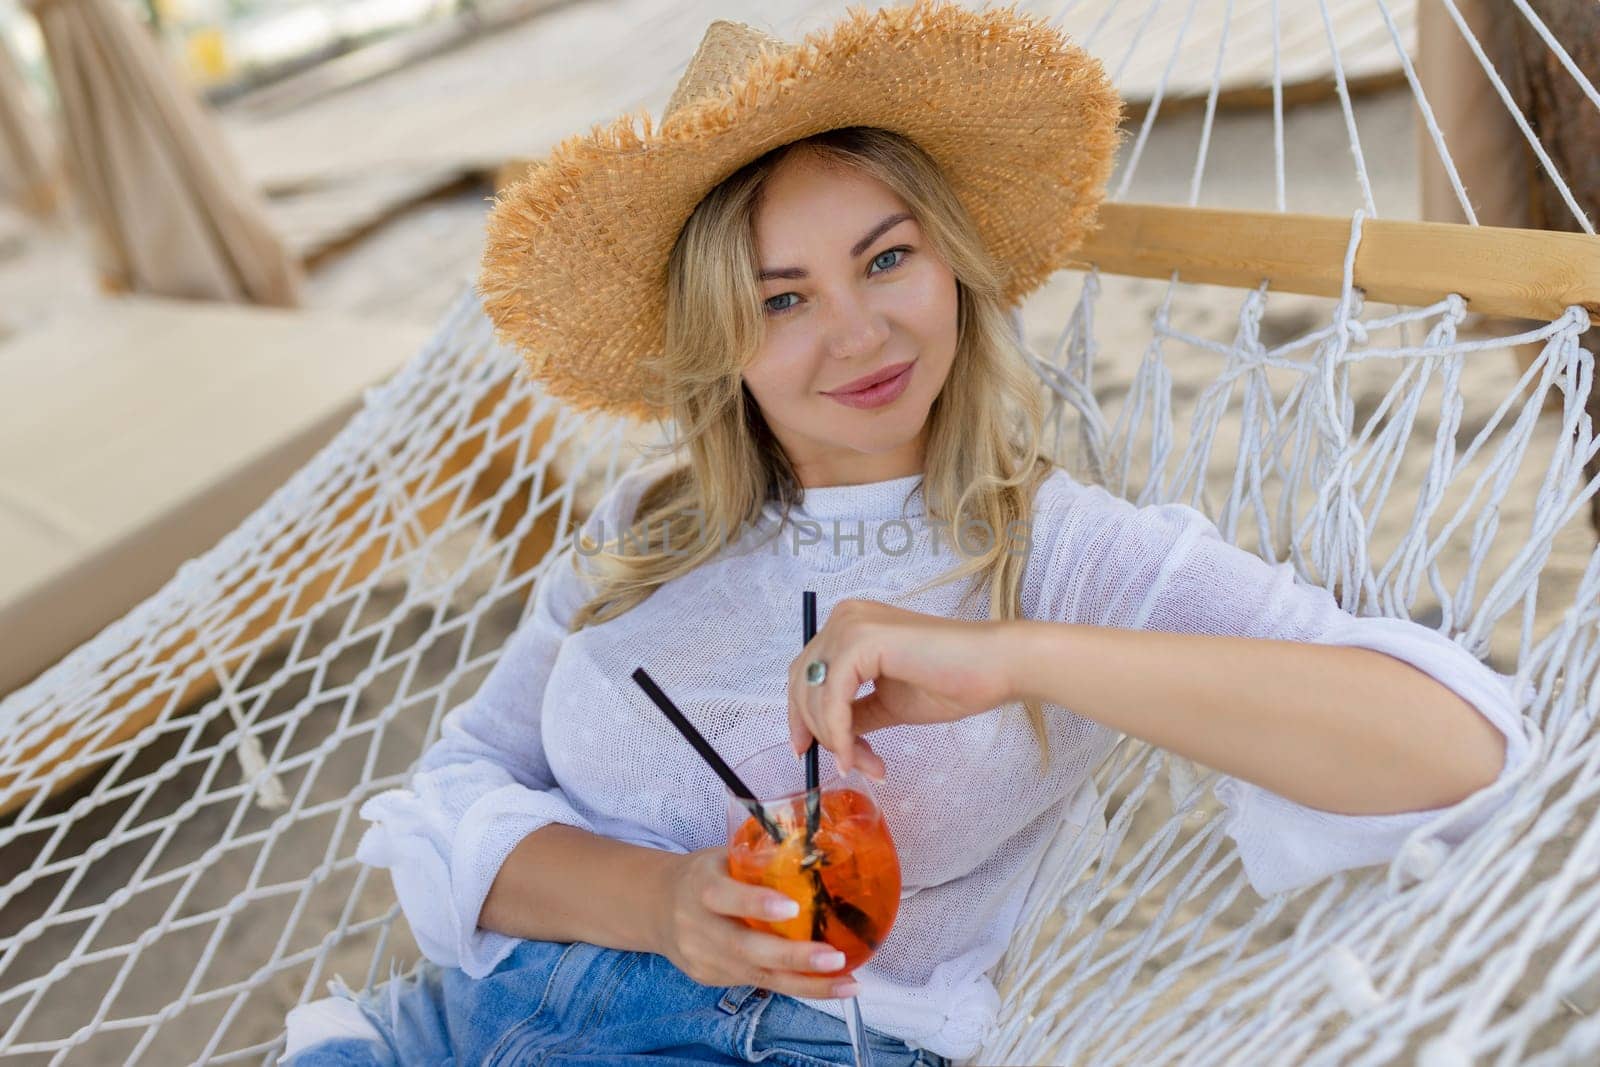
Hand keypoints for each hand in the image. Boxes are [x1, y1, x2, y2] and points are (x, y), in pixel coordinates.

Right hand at [653, 846, 862, 999]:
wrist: (656, 908)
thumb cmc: (702, 876)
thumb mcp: (722, 857)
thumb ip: (759, 861)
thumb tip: (817, 857)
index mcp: (700, 887)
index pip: (725, 897)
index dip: (756, 903)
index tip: (793, 907)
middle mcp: (698, 927)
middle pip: (745, 948)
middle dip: (793, 957)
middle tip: (835, 958)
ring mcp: (704, 959)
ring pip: (758, 977)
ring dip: (807, 984)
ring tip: (847, 984)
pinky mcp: (712, 980)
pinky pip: (758, 984)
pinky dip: (794, 986)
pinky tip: (827, 984)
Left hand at [787, 598, 1019, 776]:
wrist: (994, 668)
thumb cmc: (952, 681)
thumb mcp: (887, 703)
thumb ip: (855, 712)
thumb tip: (830, 739)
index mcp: (850, 626)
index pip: (806, 673)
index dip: (801, 715)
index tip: (808, 751)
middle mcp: (844, 617)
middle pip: (801, 682)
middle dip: (817, 731)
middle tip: (844, 765)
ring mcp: (851, 625)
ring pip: (814, 693)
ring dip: (835, 739)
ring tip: (866, 765)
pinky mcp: (861, 640)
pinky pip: (833, 697)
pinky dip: (839, 732)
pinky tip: (856, 756)